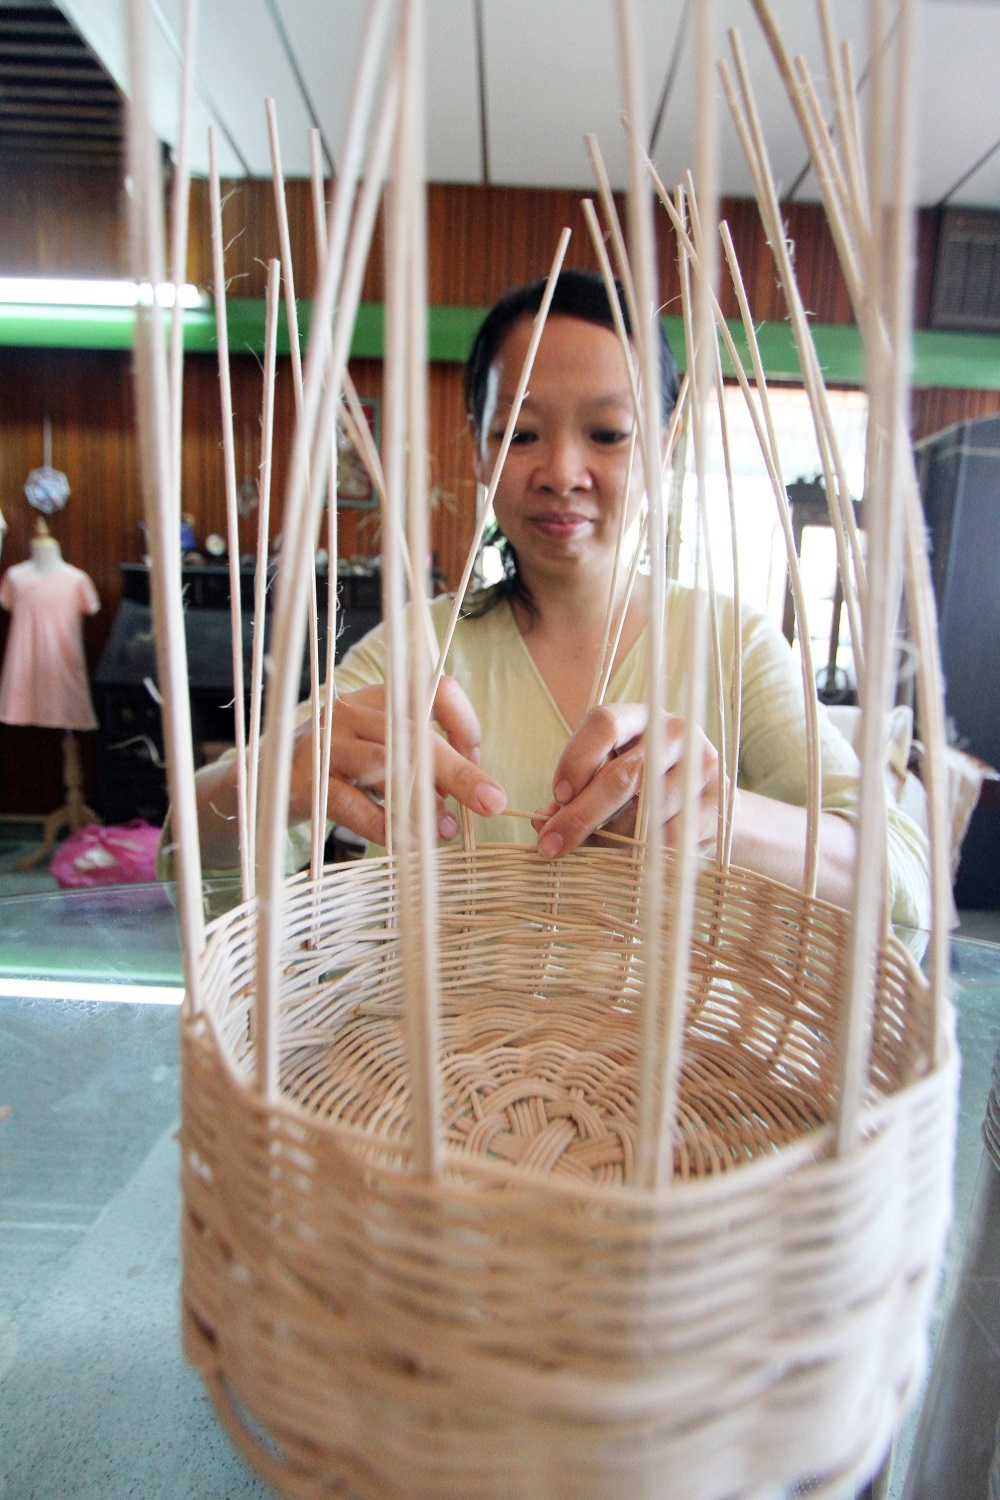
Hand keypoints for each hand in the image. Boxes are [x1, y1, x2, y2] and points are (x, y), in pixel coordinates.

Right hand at [289, 677, 507, 845]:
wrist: (265, 786)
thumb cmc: (336, 772)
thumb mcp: (380, 756)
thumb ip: (421, 764)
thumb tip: (470, 792)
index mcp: (378, 698)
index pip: (433, 689)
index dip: (463, 722)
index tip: (476, 757)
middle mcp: (351, 711)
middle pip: (415, 733)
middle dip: (460, 770)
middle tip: (492, 802)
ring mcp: (325, 741)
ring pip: (385, 764)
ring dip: (423, 801)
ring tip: (448, 830)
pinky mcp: (303, 777)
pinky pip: (350, 802)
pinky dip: (384, 825)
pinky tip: (407, 843)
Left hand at [532, 703, 721, 856]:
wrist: (708, 804)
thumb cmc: (642, 789)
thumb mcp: (606, 778)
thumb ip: (573, 795)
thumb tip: (541, 821)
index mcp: (640, 716)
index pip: (604, 723)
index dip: (575, 760)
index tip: (557, 797)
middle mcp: (675, 733)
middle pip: (622, 775)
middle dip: (580, 815)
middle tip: (551, 844)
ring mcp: (702, 766)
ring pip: (645, 814)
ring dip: (610, 840)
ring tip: (590, 854)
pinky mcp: (719, 802)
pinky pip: (671, 837)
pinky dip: (642, 854)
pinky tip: (627, 859)